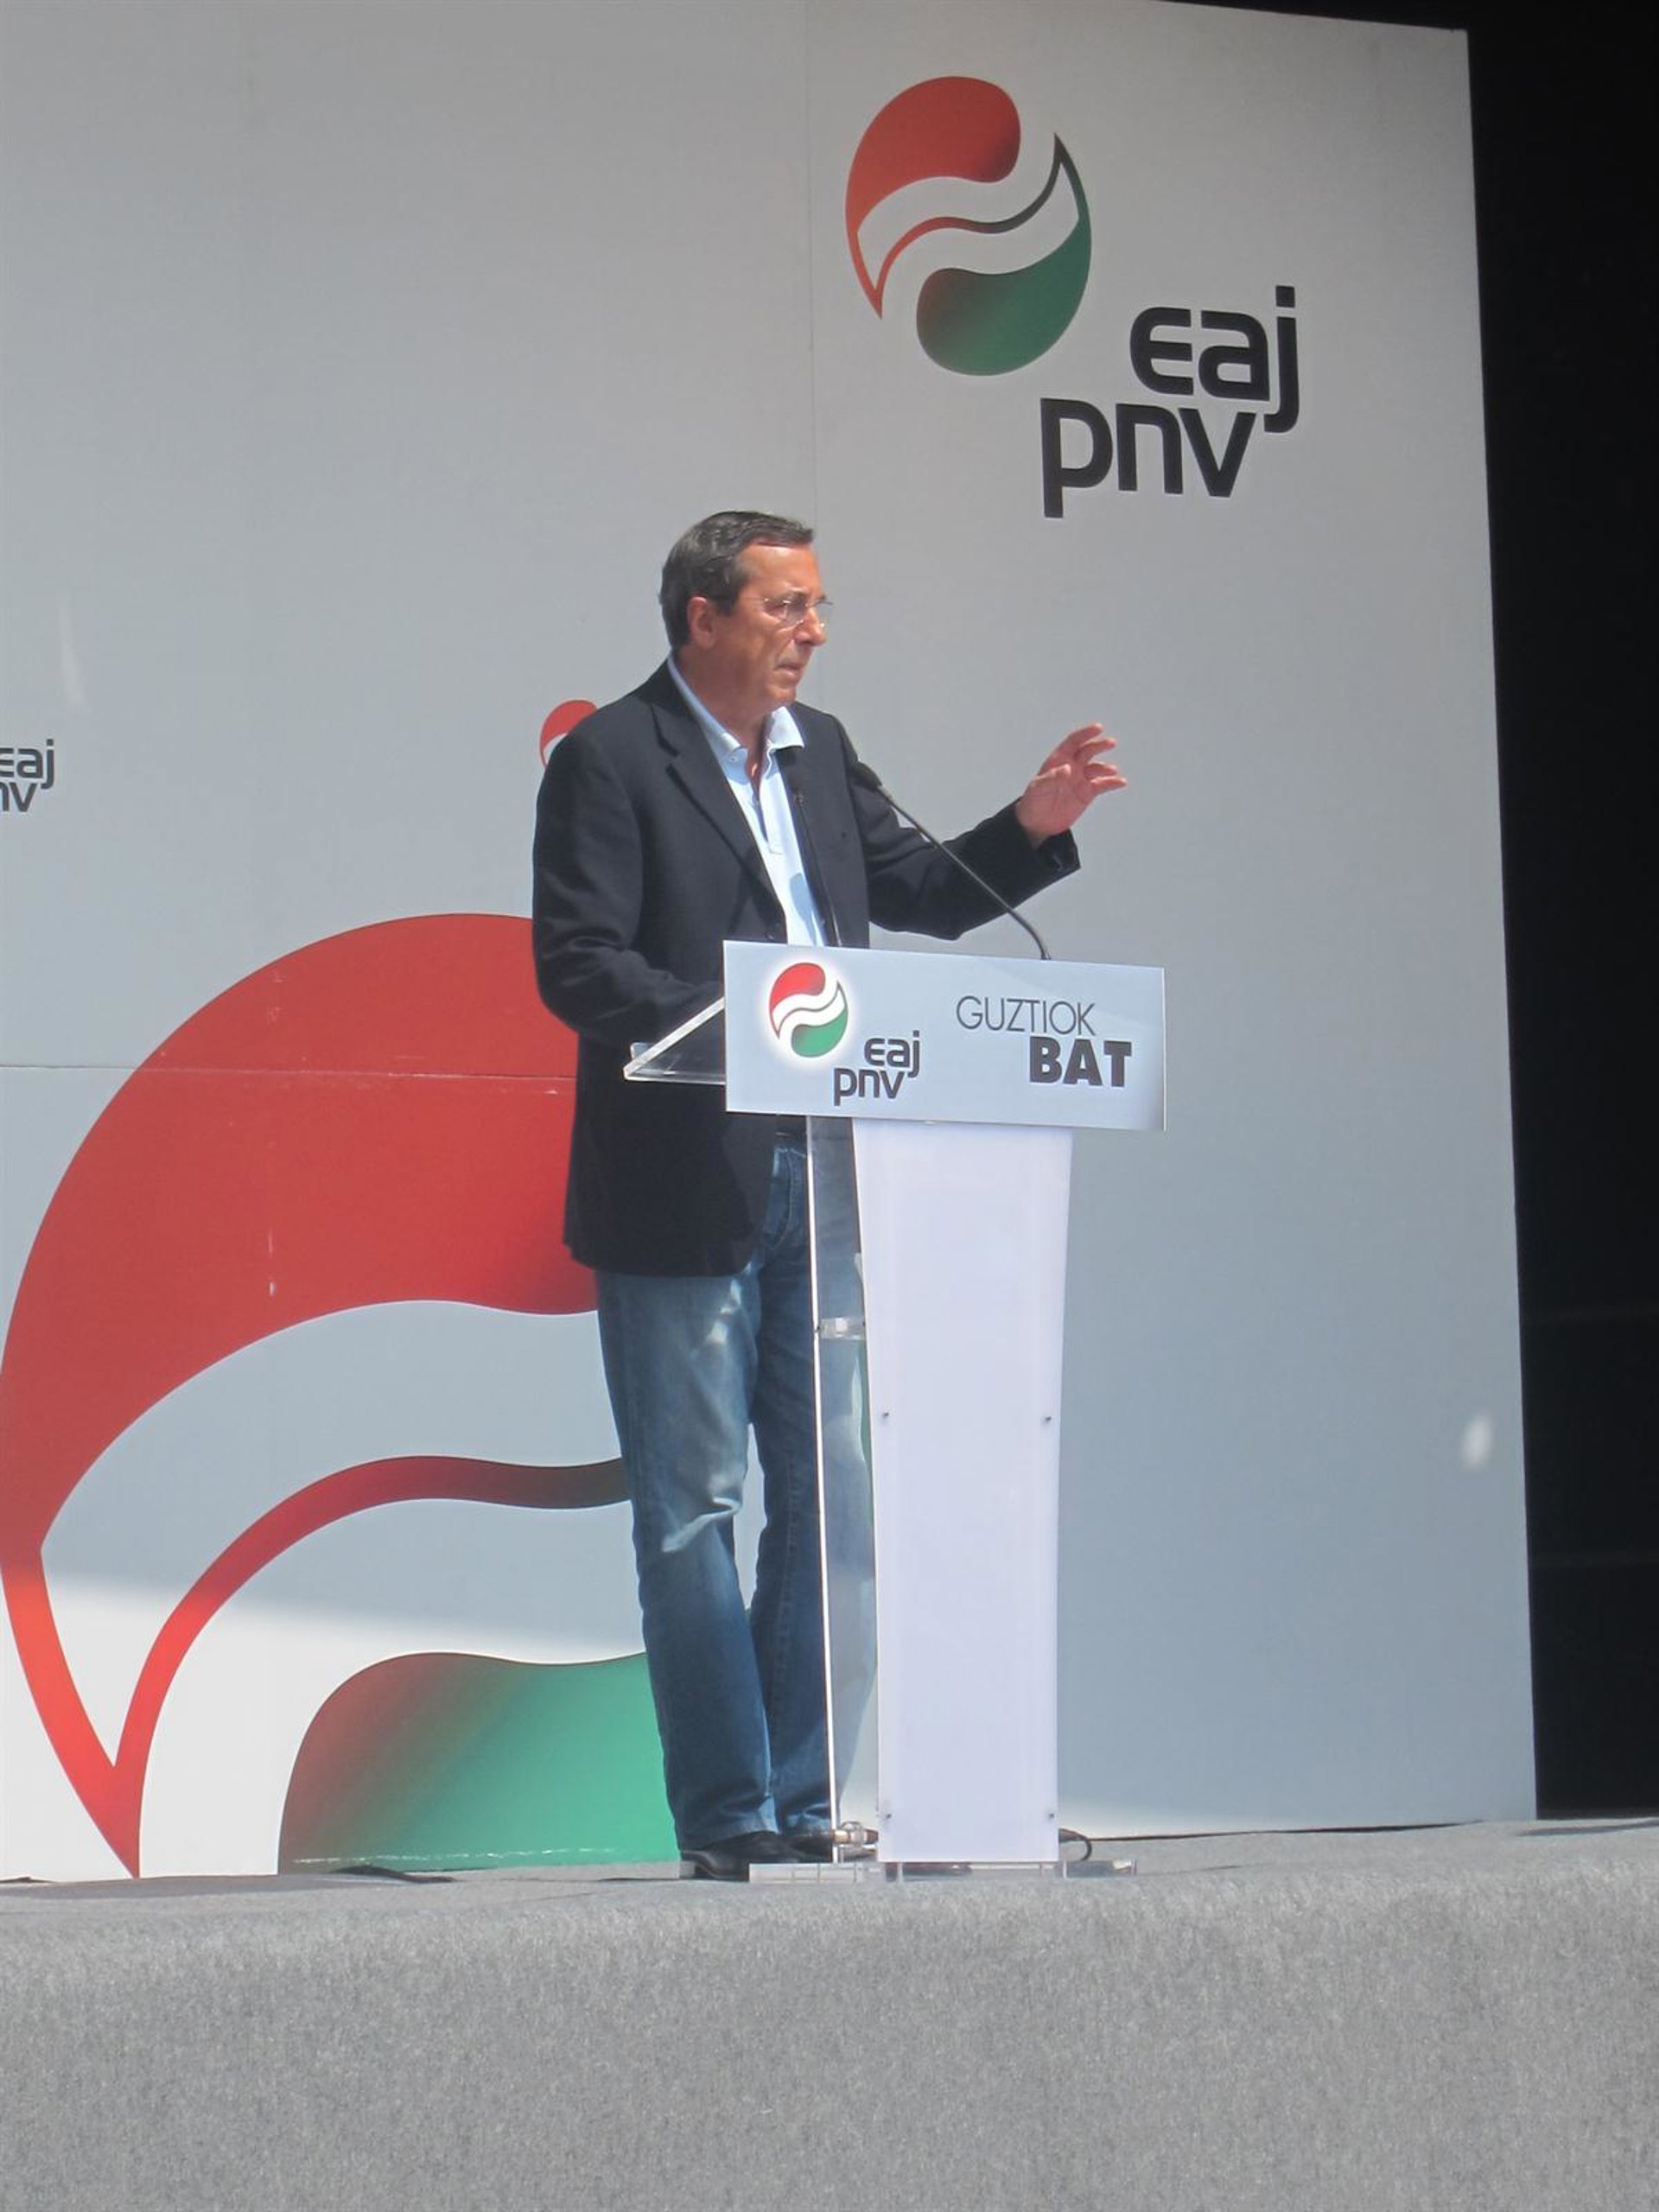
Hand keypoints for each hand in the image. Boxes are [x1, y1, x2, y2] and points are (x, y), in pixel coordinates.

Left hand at [1013, 724, 1125, 844]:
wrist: (1038, 823)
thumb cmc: (1034, 801)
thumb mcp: (1038, 789)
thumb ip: (1052, 778)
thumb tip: (1068, 769)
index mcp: (1058, 760)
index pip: (1073, 742)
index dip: (1085, 734)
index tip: (1098, 728)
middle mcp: (1072, 766)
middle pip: (1088, 751)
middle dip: (1099, 745)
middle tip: (1111, 743)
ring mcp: (1080, 779)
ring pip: (1097, 768)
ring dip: (1106, 767)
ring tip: (1112, 770)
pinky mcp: (1087, 793)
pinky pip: (1102, 785)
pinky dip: (1112, 783)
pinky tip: (1121, 782)